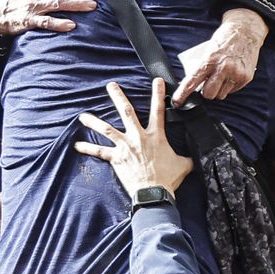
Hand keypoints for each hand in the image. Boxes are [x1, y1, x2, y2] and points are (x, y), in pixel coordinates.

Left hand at [75, 78, 192, 196]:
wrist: (154, 193)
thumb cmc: (168, 179)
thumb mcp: (184, 164)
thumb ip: (187, 156)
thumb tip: (196, 156)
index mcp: (155, 136)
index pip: (158, 110)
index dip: (158, 93)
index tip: (157, 80)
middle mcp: (138, 137)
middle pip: (127, 111)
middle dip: (118, 97)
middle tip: (110, 86)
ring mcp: (125, 146)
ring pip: (107, 129)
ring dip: (94, 122)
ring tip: (83, 116)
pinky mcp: (116, 158)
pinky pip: (99, 152)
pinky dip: (88, 148)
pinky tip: (77, 145)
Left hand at [173, 9, 267, 104]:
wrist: (244, 30)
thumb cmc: (223, 40)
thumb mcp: (207, 51)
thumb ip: (201, 67)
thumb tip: (190, 84)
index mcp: (209, 60)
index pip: (192, 81)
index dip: (182, 94)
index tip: (177, 102)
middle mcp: (223, 68)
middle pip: (208, 94)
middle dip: (206, 92)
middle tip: (208, 83)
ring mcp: (235, 74)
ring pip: (221, 95)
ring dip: (219, 89)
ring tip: (222, 75)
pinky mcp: (245, 77)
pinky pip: (233, 91)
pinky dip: (229, 85)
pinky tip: (231, 74)